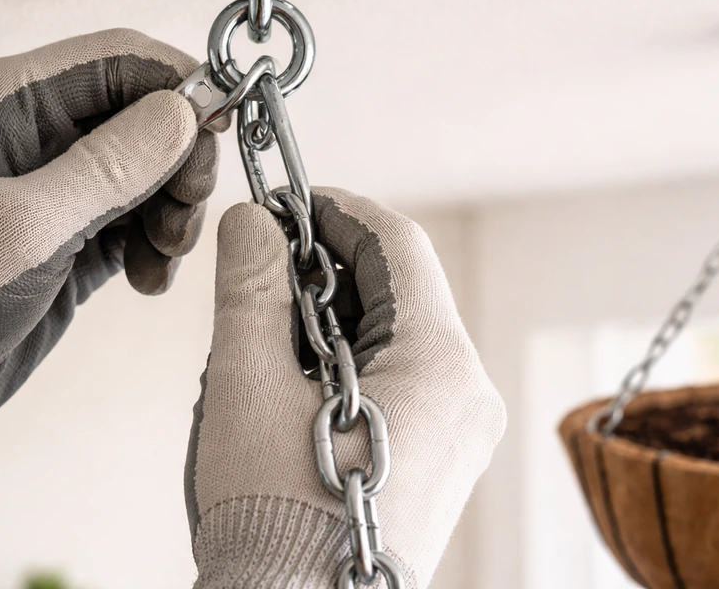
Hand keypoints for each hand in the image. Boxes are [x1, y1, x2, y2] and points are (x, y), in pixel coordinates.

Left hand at [0, 29, 223, 433]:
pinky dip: (157, 248)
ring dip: (174, 211)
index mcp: (5, 104)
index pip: (120, 61)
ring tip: (162, 256)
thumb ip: (110, 166)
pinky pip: (136, 224)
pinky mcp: (66, 240)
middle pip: (146, 117)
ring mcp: (52, 191)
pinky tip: (146, 278)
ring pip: (150, 173)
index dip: (179, 86)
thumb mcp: (24, 229)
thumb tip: (182, 112)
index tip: (222, 128)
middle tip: (184, 211)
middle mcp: (32, 138)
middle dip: (182, 162)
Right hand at [186, 190, 505, 588]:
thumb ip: (250, 288)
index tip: (284, 204)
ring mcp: (464, 426)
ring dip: (334, 314)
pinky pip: (406, 373)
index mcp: (442, 364)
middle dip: (329, 267)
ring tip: (268, 336)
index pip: (399, 244)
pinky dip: (352, 357)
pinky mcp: (447, 452)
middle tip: (261, 270)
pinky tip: (298, 379)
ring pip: (400, 330)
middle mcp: (470, 391)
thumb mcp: (249, 386)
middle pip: (402, 288)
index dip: (338, 210)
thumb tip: (251, 222)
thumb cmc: (274, 515)